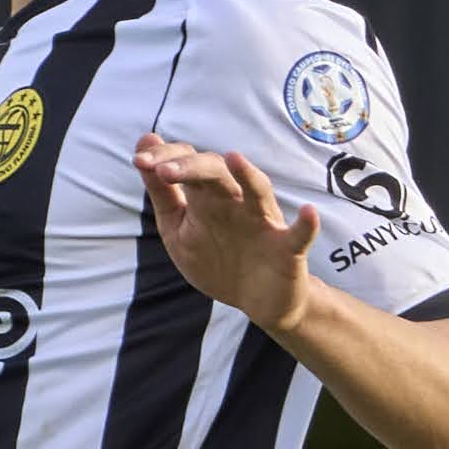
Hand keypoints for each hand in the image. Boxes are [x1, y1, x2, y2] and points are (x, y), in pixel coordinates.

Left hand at [138, 133, 323, 337]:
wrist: (257, 301)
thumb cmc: (216, 258)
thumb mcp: (178, 229)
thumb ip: (162, 193)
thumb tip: (143, 147)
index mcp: (207, 196)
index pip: (189, 163)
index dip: (165, 159)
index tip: (140, 161)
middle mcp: (236, 202)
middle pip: (217, 172)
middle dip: (191, 167)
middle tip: (164, 170)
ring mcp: (263, 223)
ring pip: (257, 192)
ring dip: (247, 176)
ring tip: (233, 159)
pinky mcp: (287, 249)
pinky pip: (299, 234)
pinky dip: (306, 224)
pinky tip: (309, 214)